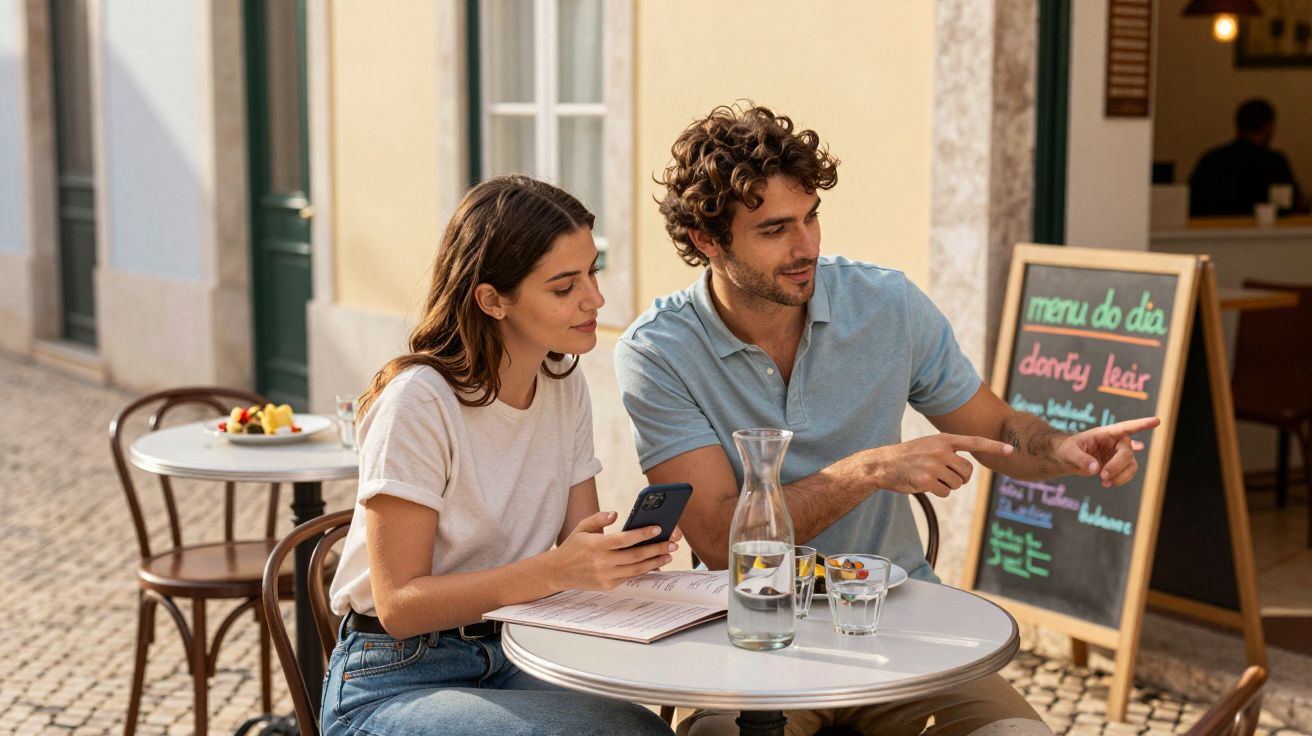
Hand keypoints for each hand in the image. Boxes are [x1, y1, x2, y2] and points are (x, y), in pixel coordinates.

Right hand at [546, 511, 677, 590]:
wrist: (558, 572)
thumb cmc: (573, 546)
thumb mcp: (582, 527)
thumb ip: (599, 518)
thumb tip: (615, 514)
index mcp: (596, 545)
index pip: (624, 539)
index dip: (642, 534)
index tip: (658, 529)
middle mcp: (602, 562)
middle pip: (635, 556)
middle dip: (656, 549)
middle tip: (672, 543)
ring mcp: (605, 576)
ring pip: (636, 569)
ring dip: (655, 562)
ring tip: (668, 554)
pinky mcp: (608, 585)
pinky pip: (630, 577)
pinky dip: (644, 570)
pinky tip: (655, 564)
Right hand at [849, 434, 1014, 497]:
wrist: (881, 464)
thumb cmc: (907, 457)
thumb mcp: (928, 446)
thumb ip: (947, 452)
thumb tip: (965, 471)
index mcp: (943, 439)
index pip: (974, 442)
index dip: (993, 447)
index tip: (1010, 450)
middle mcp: (940, 451)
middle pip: (967, 472)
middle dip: (960, 478)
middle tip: (944, 476)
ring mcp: (934, 466)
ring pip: (957, 484)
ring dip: (947, 486)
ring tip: (930, 478)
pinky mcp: (927, 480)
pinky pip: (945, 492)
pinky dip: (937, 492)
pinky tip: (923, 484)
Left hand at [1056, 417, 1159, 486]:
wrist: (1067, 459)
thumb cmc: (1067, 450)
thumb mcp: (1069, 452)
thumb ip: (1081, 459)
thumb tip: (1096, 469)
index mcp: (1105, 433)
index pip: (1126, 427)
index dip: (1142, 424)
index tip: (1157, 421)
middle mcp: (1116, 441)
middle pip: (1127, 453)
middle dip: (1117, 466)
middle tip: (1103, 477)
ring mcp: (1119, 454)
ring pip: (1131, 465)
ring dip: (1120, 476)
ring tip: (1104, 483)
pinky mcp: (1119, 465)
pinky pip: (1127, 473)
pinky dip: (1119, 480)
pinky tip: (1107, 483)